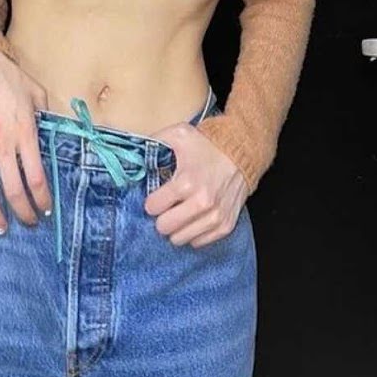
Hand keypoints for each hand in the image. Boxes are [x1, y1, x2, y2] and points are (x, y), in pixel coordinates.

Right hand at [0, 49, 52, 233]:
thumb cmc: (11, 79)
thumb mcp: (38, 95)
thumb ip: (47, 117)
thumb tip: (55, 134)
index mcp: (24, 134)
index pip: (36, 178)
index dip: (42, 199)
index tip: (47, 208)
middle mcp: (2, 146)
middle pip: (13, 191)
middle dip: (24, 213)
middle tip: (30, 223)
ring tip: (1, 225)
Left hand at [142, 119, 249, 247]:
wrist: (242, 151)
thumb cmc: (208, 144)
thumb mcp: (179, 134)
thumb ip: (155, 140)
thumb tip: (134, 151)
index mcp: (186, 182)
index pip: (153, 208)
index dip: (152, 201)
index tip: (156, 196)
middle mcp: (202, 203)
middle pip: (165, 228)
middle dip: (162, 217)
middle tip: (167, 207)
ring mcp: (215, 216)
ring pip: (180, 239)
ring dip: (177, 227)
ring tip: (181, 212)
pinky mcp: (225, 225)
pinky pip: (199, 242)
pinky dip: (194, 232)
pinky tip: (194, 217)